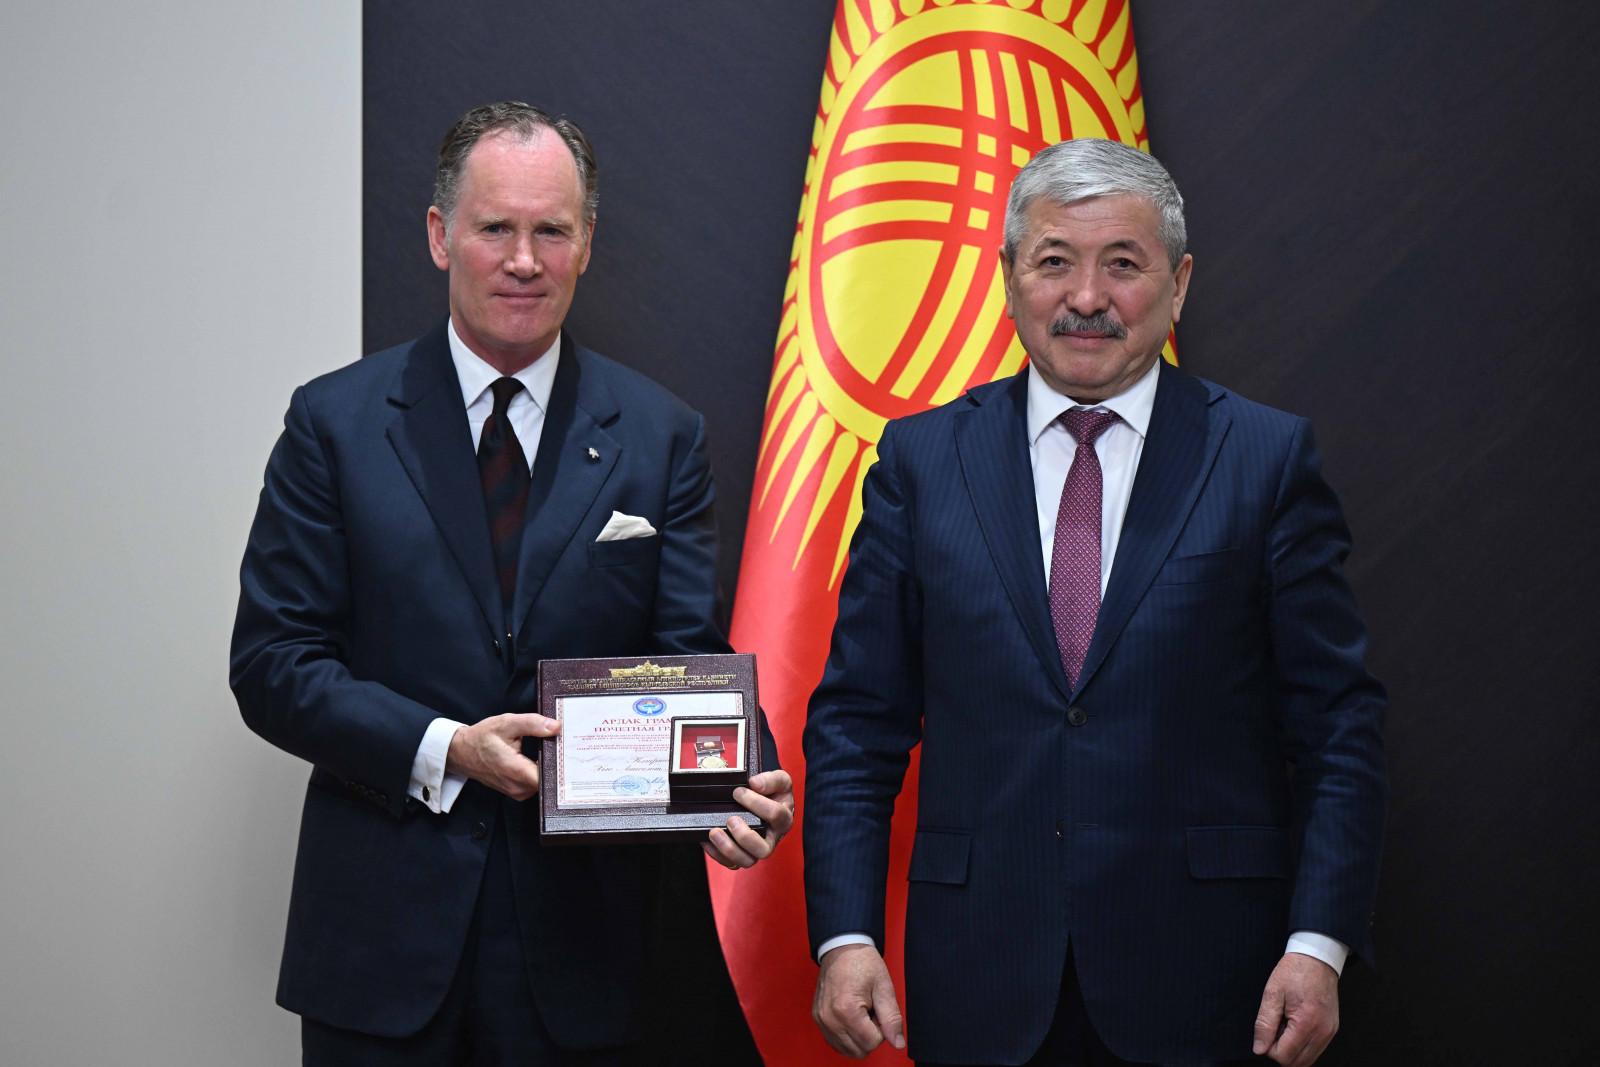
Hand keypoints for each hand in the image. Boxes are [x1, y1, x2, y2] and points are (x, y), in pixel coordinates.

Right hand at [444, 713, 559, 800]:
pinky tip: (546, 759)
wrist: (462, 752)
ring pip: (544, 784)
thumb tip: (556, 726)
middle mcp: (517, 786)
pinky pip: (537, 785)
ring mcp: (517, 792)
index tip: (571, 751)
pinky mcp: (517, 792)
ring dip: (551, 769)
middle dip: (560, 765)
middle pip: (550, 781)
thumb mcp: (507, 723)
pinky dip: (542, 773)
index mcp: (515, 770)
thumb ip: (532, 724)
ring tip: (557, 751)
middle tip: (569, 747)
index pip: (549, 776)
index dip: (563, 764)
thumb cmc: (482, 738)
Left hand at [703, 769, 794, 869]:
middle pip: (763, 850)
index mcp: (783, 819)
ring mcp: (756, 849)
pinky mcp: (742, 854)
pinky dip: (716, 853)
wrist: (768, 801)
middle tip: (731, 819)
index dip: (756, 803)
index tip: (738, 792)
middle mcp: (771, 838)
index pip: (775, 815)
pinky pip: (730, 863)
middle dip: (744, 837)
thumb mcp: (779, 780)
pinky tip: (707, 839)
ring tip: (714, 832)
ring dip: (728, 849)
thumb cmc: (774, 793)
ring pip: (747, 861)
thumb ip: (771, 779)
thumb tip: (755, 784)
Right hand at [813, 943, 905, 1057]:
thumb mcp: (883, 986)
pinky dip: (847, 1036)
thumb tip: (898, 1043)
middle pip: (859, 1051)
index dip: (881, 1028)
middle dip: (870, 1035)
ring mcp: (821, 1021)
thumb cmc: (862, 963)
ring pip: (847, 1050)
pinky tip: (851, 1017)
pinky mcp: (818, 1019)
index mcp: (847, 1011)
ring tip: (860, 1012)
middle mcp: (830, 1019)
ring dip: (858, 1037)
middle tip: (870, 1011)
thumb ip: (892, 1018)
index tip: (877, 1008)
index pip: (872, 1042)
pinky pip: (836, 1043)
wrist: (841, 948)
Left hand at [1253, 952, 1339, 1064]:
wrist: (1317, 959)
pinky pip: (1315, 1050)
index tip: (1267, 1031)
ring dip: (1292, 1049)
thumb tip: (1259, 1048)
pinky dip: (1302, 1046)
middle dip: (1280, 1050)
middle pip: (1296, 1063)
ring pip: (1307, 1060)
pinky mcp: (1332, 1030)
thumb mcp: (1272, 993)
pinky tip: (1296, 1027)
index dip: (1269, 1048)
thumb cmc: (1294, 972)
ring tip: (1286, 1025)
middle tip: (1276, 1027)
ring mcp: (1330, 1033)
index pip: (1284, 1056)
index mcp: (1306, 1022)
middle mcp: (1322, 1032)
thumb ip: (1264, 1024)